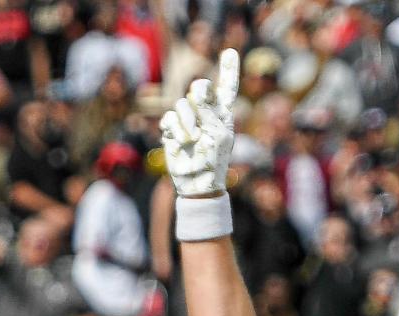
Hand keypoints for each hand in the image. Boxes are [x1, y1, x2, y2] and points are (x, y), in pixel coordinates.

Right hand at [160, 49, 238, 197]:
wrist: (197, 182)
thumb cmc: (214, 160)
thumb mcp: (217, 133)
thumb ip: (209, 109)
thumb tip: (197, 91)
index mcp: (223, 114)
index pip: (227, 87)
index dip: (228, 69)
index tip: (230, 51)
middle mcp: (205, 114)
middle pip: (199, 88)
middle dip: (199, 93)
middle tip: (199, 101)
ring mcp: (188, 121)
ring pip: (181, 104)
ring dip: (186, 120)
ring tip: (192, 138)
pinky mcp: (173, 130)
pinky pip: (169, 118)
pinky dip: (174, 128)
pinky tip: (180, 140)